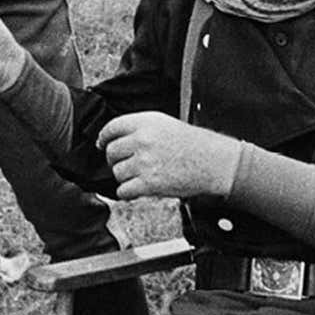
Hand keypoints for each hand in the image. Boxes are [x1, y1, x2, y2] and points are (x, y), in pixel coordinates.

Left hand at [97, 113, 241, 201]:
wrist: (212, 161)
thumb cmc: (192, 143)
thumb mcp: (163, 123)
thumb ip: (139, 127)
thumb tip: (114, 137)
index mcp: (144, 122)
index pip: (111, 128)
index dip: (104, 138)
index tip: (103, 144)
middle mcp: (142, 140)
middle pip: (111, 152)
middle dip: (115, 160)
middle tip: (124, 164)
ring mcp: (144, 162)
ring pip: (117, 172)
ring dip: (124, 177)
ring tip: (139, 176)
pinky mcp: (148, 183)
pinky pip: (124, 190)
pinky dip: (128, 192)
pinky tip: (138, 188)